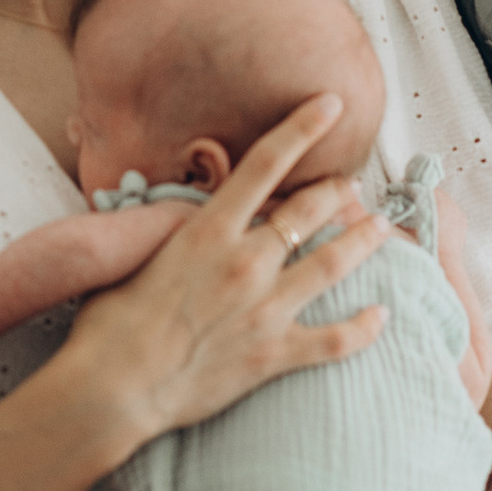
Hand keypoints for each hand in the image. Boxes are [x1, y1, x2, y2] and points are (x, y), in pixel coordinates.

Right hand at [66, 94, 390, 443]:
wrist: (112, 387)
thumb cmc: (109, 324)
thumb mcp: (136, 258)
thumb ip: (171, 235)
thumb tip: (182, 222)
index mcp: (209, 231)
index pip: (265, 164)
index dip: (303, 127)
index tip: (331, 103)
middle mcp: (245, 261)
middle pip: (310, 210)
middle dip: (337, 190)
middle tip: (351, 183)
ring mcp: (265, 308)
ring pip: (334, 263)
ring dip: (364, 241)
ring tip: (383, 227)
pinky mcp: (273, 354)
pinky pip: (336, 339)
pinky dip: (364, 326)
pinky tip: (383, 315)